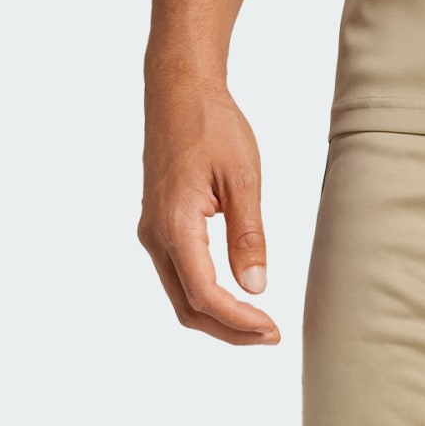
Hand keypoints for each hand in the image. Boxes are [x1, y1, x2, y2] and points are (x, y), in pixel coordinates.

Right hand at [138, 74, 279, 344]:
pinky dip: (206, 298)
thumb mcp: (244, 178)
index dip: (239, 322)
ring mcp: (152, 232)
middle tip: (270, 336)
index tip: (272, 330)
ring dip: (217, 318)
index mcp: (175, 223)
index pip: (204, 294)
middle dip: (229, 330)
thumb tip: (256, 287)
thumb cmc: (211, 124)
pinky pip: (178, 277)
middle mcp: (155, 234)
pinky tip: (235, 298)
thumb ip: (248, 235)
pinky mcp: (158, 226)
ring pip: (180, 296)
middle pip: (187, 307)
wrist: (177, 89)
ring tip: (258, 324)